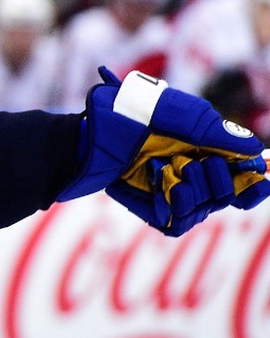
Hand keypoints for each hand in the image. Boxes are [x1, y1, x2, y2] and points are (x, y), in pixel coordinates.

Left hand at [60, 67, 269, 235]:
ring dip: (191, 193)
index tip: (258, 182)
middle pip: (226, 196)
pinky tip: (160, 191)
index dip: (253, 184)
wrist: (86, 135)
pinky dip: (172, 210)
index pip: (240, 175)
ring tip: (167, 173)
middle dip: (218, 183)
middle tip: (192, 164)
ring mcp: (168, 191)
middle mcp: (189, 170)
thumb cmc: (126, 115)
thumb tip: (253, 149)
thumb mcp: (174, 113)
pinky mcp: (149, 208)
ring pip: (202, 211)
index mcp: (200, 147)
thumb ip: (214, 132)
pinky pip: (175, 224)